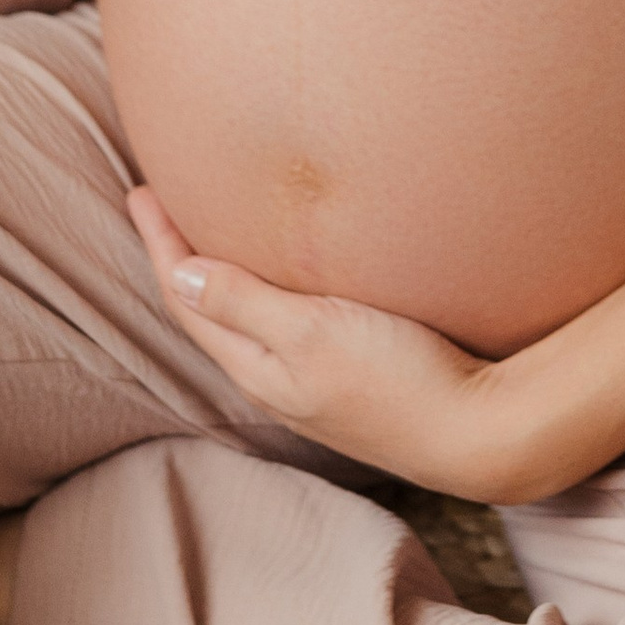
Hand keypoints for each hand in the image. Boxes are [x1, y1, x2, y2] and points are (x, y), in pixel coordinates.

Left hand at [129, 190, 523, 501]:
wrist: (481, 433)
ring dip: (218, 277)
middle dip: (179, 259)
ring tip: (208, 238)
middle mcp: (276, 381)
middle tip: (162, 205)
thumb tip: (179, 274)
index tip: (142, 191)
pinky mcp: (349, 379)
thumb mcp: (314, 332)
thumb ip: (245, 302)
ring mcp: (312, 384)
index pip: (187, 299)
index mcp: (257, 369)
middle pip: (207, 313)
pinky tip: (285, 280)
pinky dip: (262, 293)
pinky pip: (283, 329)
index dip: (161, 244)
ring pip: (244, 322)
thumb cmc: (400, 379)